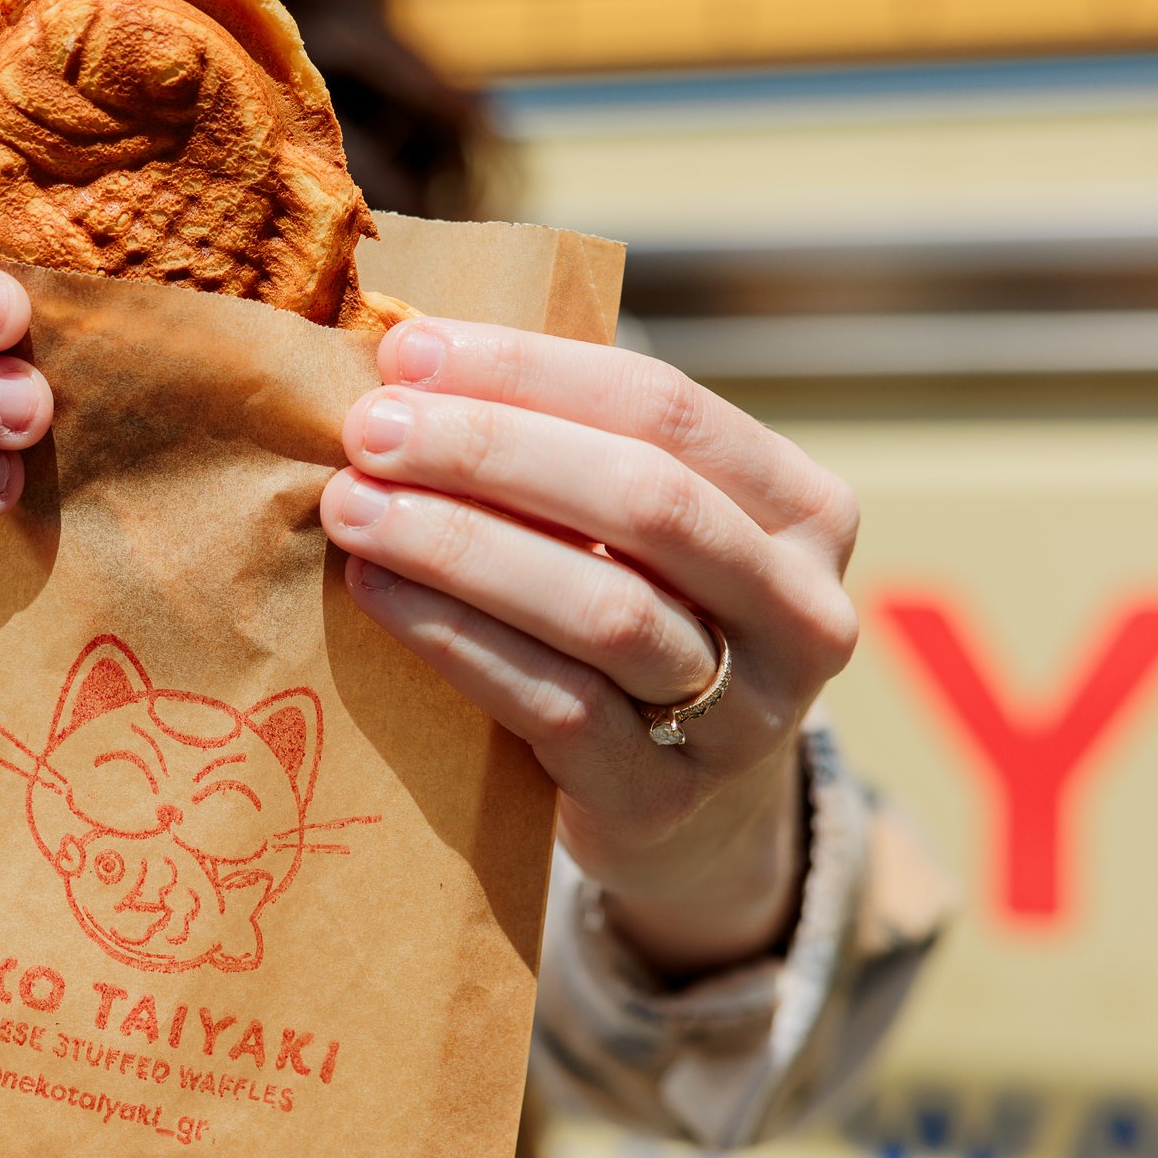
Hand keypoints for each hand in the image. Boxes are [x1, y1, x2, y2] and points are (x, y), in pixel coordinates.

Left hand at [319, 318, 860, 974]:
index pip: (664, 408)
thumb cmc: (633, 619)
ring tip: (353, 507)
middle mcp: (801, 610)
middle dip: (491, 452)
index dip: (530, 372)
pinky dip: (456, 640)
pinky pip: (554, 706)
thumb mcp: (632, 531)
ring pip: (603, 608)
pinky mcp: (665, 800)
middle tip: (369, 431)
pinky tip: (378, 592)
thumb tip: (408, 356)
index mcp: (803, 508)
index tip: (408, 352)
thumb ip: (561, 447)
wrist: (672, 805)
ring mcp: (745, 717)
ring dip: (462, 546)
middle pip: (644, 501)